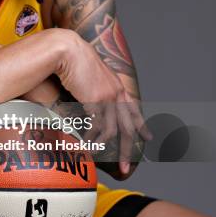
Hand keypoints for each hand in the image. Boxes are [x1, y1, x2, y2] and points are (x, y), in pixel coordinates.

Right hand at [56, 30, 151, 174]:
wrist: (67, 49)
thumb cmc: (72, 57)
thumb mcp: (89, 71)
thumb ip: (94, 84)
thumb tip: (89, 95)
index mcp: (116, 84)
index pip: (133, 108)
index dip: (141, 124)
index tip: (148, 137)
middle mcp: (116, 92)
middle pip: (127, 125)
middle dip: (127, 149)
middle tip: (126, 167)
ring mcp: (108, 97)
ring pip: (114, 130)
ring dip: (106, 147)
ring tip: (98, 157)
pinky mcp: (96, 101)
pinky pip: (98, 126)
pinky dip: (92, 138)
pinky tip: (88, 144)